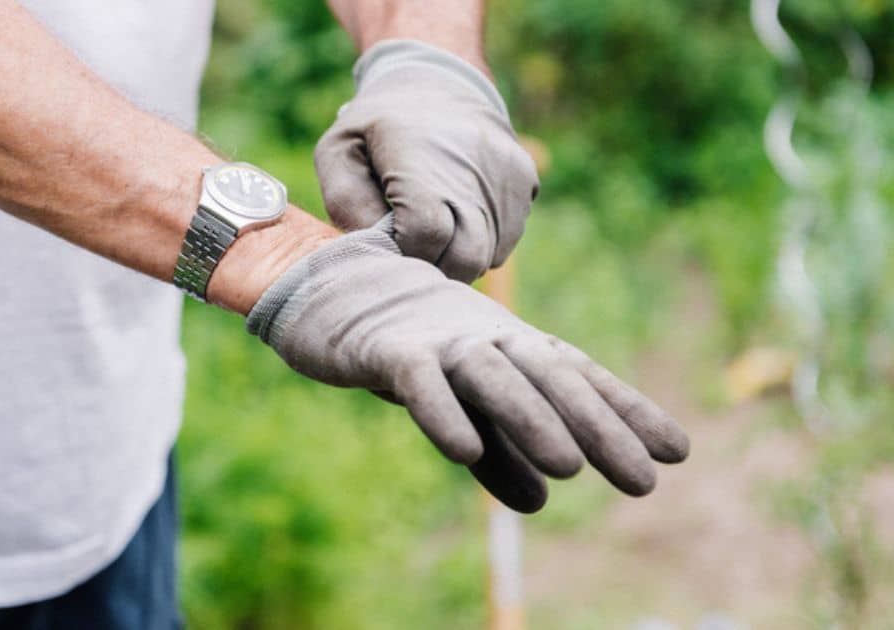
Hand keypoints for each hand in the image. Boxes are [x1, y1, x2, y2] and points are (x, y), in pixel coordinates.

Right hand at [247, 219, 688, 511]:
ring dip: (532, 420)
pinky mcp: (388, 350)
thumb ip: (498, 450)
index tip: (676, 451)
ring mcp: (439, 340)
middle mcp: (487, 338)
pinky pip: (418, 381)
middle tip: (641, 479)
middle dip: (599, 427)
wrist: (333, 288)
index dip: (626, 410)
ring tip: (569, 468)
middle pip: (550, 378)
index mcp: (512, 346)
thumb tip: (538, 504)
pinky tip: (462, 453)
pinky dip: (441, 411)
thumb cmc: (413, 348)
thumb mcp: (462, 403)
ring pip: (494, 377)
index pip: (579, 376)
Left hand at [315, 39, 538, 283]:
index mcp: (420, 156)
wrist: (436, 82)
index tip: (391, 239)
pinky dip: (480, 243)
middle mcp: (473, 166)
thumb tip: (378, 250)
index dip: (404, 252)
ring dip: (456, 256)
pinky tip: (457, 215)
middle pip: (465, 258)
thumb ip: (347, 205)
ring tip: (432, 226)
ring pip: (487, 257)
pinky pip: (505, 242)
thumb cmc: (375, 127)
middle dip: (433, 266)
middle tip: (411, 247)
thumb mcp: (339, 152)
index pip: (426, 236)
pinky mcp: (526, 182)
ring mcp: (507, 175)